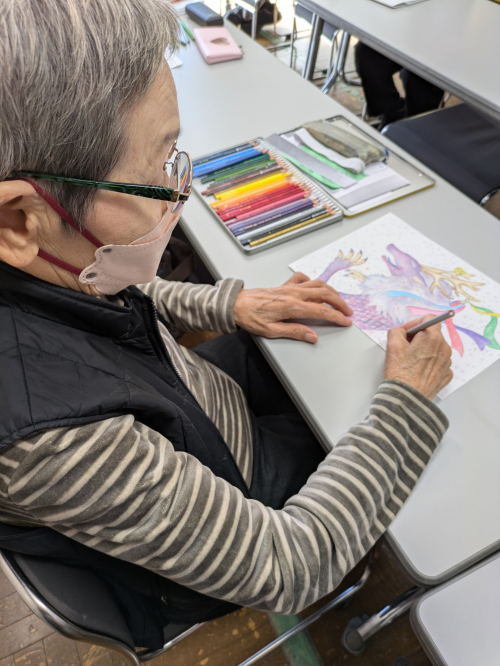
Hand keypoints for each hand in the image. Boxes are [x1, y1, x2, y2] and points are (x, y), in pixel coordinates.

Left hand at [233, 272, 352, 342]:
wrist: (236, 304)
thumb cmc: (251, 318)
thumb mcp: (272, 331)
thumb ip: (295, 332)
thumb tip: (313, 337)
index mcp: (292, 306)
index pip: (321, 311)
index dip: (337, 316)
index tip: (346, 321)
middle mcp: (293, 294)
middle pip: (324, 294)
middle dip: (339, 303)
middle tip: (348, 311)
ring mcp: (290, 287)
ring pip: (317, 284)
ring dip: (331, 292)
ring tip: (338, 300)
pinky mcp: (284, 285)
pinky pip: (303, 279)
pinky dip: (313, 282)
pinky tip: (315, 288)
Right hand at [384, 315, 452, 399]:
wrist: (407, 399)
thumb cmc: (400, 372)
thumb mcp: (392, 345)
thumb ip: (397, 331)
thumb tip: (402, 332)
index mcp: (433, 338)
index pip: (429, 318)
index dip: (414, 323)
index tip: (406, 332)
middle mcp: (444, 348)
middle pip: (432, 334)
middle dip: (419, 337)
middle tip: (405, 347)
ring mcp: (447, 363)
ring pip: (436, 349)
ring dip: (425, 351)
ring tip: (411, 362)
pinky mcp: (446, 375)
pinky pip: (438, 363)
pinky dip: (430, 364)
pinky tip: (419, 370)